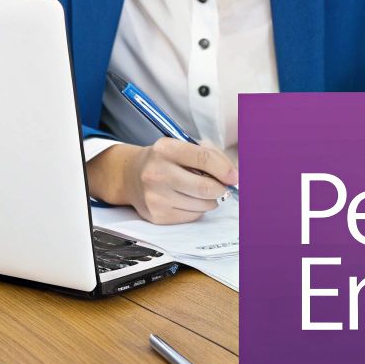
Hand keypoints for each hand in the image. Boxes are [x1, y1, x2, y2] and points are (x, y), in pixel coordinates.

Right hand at [89, 138, 236, 223]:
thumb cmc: (162, 160)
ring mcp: (155, 196)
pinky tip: (187, 200)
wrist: (130, 176)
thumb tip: (232, 176)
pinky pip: (192, 216)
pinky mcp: (157, 215)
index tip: (234, 176)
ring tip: (200, 191)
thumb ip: (208, 156)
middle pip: (205, 187)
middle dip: (221, 189)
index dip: (224, 169)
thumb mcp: (180, 147)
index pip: (204, 159)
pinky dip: (197, 209)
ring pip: (202, 205)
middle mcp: (157, 173)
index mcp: (165, 149)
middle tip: (222, 187)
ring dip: (209, 200)